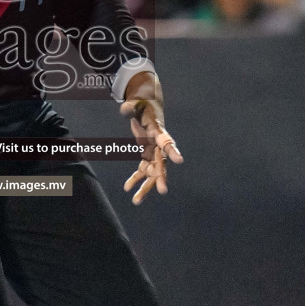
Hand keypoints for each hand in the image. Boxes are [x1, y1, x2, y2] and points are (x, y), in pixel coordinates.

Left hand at [119, 73, 183, 204]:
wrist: (148, 110)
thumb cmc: (143, 106)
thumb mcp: (137, 104)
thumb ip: (131, 107)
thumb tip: (124, 109)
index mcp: (158, 132)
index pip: (167, 142)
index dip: (173, 151)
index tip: (180, 160)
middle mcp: (157, 146)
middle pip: (161, 163)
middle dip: (161, 177)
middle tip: (163, 191)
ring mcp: (152, 152)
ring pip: (151, 172)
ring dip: (145, 186)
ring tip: (136, 201)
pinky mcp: (146, 155)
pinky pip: (141, 170)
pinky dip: (135, 179)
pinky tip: (127, 189)